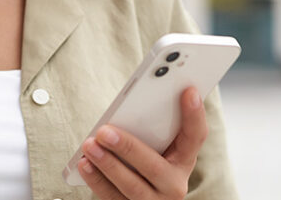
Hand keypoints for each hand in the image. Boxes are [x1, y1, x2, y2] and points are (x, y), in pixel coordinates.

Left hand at [77, 87, 208, 199]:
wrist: (145, 198)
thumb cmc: (147, 162)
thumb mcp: (158, 147)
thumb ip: (151, 129)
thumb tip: (130, 107)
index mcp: (184, 160)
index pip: (196, 137)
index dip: (195, 115)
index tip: (188, 90)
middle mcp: (174, 185)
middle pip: (154, 166)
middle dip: (128, 147)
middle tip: (105, 131)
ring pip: (132, 185)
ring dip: (107, 164)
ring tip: (89, 145)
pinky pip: (113, 198)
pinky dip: (97, 180)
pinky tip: (85, 164)